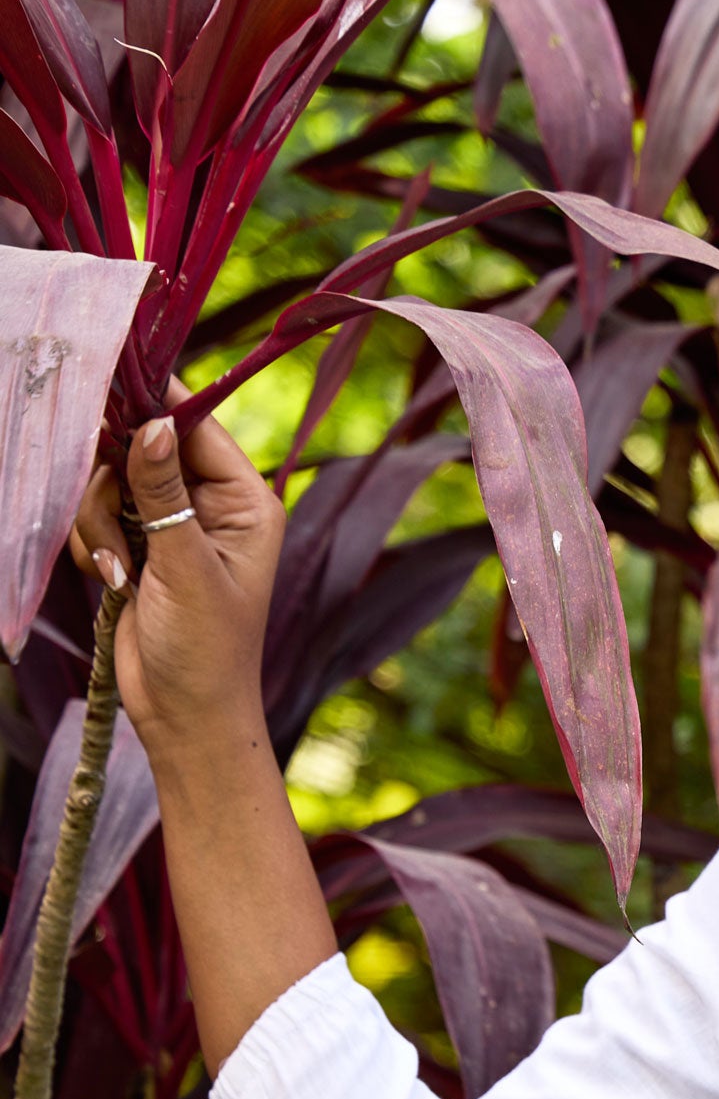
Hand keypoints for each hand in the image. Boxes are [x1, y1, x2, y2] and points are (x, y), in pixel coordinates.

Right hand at [71, 416, 283, 760]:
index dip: (154, 402)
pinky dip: (93, 546)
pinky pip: (95, 517)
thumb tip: (154, 422)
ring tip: (121, 573)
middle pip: (141, 447)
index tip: (109, 382)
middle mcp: (210, 505)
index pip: (197, 426)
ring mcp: (169, 525)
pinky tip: (112, 584)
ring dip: (99, 523)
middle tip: (112, 521)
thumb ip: (163, 493)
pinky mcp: (136, 548)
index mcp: (245, 501)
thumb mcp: (185, 567)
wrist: (183, 716)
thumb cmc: (205, 650)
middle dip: (114, 483)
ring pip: (107, 483)